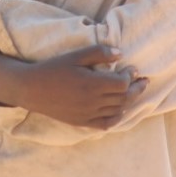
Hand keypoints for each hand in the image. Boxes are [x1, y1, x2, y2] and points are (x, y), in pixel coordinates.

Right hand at [16, 45, 146, 129]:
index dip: (131, 76)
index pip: (122, 83)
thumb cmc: (53, 68)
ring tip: (134, 92)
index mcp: (92, 84)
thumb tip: (120, 54)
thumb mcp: (75, 55)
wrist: (31, 89)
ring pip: (117, 110)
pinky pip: (106, 123)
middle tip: (144, 81)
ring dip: (129, 101)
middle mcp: (93, 101)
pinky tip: (120, 110)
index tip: (132, 68)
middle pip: (124, 97)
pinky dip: (117, 117)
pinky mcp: (82, 121)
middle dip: (136, 88)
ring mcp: (88, 114)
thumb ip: (98, 53)